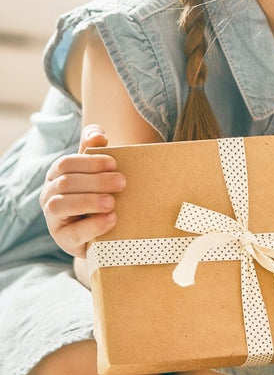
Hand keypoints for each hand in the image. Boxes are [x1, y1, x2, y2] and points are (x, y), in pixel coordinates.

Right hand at [39, 124, 124, 256]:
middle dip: (96, 181)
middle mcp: (49, 196)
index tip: (115, 164)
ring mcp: (53, 219)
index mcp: (57, 175)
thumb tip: (97, 135)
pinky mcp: (63, 240)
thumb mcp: (97, 170)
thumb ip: (94, 149)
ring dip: (89, 201)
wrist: (103, 228)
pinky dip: (93, 225)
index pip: (65, 164)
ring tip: (112, 202)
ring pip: (60, 205)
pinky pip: (72, 233)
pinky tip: (112, 219)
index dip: (90, 162)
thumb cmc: (100, 191)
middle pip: (66, 183)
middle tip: (122, 182)